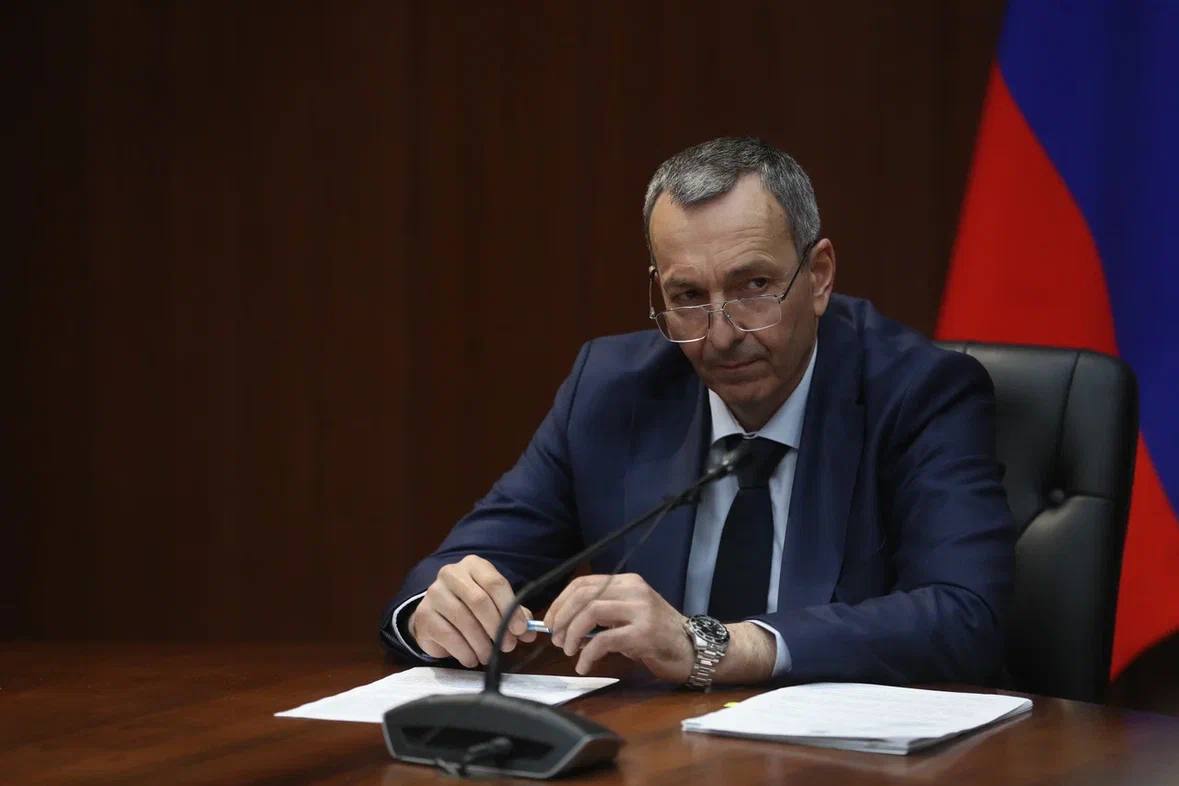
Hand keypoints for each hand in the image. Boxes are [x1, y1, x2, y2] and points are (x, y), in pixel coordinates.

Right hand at [409, 555, 537, 667]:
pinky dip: (464, 651)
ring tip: (490, 656)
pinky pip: (448, 635)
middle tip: (507, 646)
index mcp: (473, 565)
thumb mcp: (496, 605)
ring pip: (463, 620)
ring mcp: (434, 593)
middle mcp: (451, 574)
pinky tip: (472, 658)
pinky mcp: (424, 615)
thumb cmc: (472, 607)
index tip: (520, 629)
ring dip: (481, 643)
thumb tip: (530, 632)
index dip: (510, 608)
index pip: (495, 583)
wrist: (437, 614)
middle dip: (497, 627)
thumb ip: (514, 616)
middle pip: (479, 601)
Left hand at [542, 573, 693, 680]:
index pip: (584, 583)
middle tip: (555, 638)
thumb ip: (603, 614)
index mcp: (627, 582)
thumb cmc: (659, 636)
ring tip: (568, 650)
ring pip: (590, 612)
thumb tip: (565, 624)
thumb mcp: (630, 616)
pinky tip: (584, 665)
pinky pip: (604, 640)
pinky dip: (587, 654)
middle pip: (583, 595)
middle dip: (561, 616)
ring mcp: (640, 610)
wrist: (694, 649)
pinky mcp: (643, 634)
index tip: (550, 621)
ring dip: (572, 633)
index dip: (561, 602)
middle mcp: (633, 590)